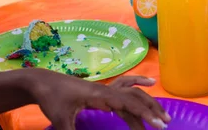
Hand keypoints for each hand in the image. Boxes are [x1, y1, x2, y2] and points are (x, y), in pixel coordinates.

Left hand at [29, 70, 169, 129]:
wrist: (42, 82)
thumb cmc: (51, 99)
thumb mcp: (61, 121)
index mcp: (100, 96)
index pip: (129, 103)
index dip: (146, 114)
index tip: (159, 126)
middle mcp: (105, 90)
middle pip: (135, 96)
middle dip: (152, 110)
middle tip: (166, 124)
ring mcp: (103, 89)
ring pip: (131, 92)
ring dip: (147, 102)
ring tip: (162, 115)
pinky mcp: (100, 91)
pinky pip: (123, 88)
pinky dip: (137, 86)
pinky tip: (148, 84)